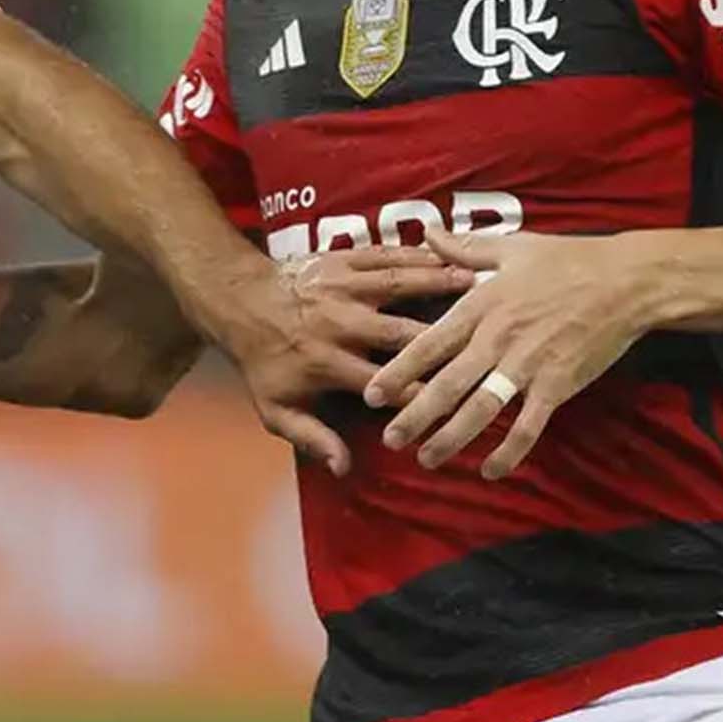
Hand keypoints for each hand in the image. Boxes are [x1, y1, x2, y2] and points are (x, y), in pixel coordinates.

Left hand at [199, 246, 477, 476]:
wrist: (239, 301)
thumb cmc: (264, 360)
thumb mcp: (276, 407)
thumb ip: (309, 437)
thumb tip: (342, 466)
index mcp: (328, 363)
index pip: (382, 383)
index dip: (420, 395)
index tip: (456, 404)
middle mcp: (339, 324)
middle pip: (398, 333)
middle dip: (440, 337)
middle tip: (483, 337)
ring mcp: (342, 288)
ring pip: (397, 285)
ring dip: (437, 284)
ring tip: (476, 283)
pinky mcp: (343, 260)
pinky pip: (385, 256)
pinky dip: (416, 255)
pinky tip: (447, 255)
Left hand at [367, 225, 656, 477]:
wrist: (626, 281)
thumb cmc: (567, 260)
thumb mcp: (511, 247)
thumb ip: (464, 248)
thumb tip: (429, 233)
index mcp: (481, 305)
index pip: (429, 343)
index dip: (397, 371)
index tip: (371, 395)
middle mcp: (498, 338)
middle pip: (447, 384)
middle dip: (414, 415)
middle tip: (389, 440)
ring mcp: (528, 365)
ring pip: (481, 409)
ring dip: (452, 438)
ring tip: (426, 459)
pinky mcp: (558, 385)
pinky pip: (528, 426)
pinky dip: (509, 451)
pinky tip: (491, 471)